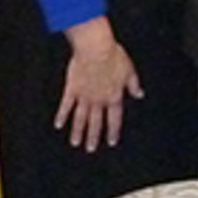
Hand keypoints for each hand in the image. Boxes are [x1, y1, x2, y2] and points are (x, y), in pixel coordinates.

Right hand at [57, 18, 142, 151]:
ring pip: (80, 118)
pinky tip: (58, 125)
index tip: (111, 142)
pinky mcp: (71, 89)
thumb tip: (139, 94)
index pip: (114, 119)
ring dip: (78, 132)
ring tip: (75, 143)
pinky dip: (62, 116)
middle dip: (93, 137)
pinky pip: (65, 105)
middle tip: (90, 149)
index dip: (113, 131)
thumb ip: (133, 85)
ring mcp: (83, 96)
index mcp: (113, 96)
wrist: (96, 49)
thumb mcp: (130, 71)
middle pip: (95, 122)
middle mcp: (98, 100)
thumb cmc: (114, 56)